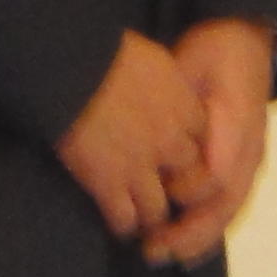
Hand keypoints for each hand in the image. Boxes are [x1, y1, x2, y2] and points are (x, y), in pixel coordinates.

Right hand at [55, 30, 209, 242]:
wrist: (75, 68)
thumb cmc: (110, 53)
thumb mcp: (154, 59)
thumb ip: (165, 80)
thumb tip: (161, 85)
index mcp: (183, 108)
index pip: (201, 139)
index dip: (187, 147)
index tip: (175, 152)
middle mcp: (169, 141)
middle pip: (186, 177)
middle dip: (175, 186)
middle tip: (161, 191)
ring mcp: (140, 166)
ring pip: (157, 208)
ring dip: (149, 214)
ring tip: (141, 219)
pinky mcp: (108, 184)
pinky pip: (123, 218)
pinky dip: (121, 224)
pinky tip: (117, 223)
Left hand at [141, 18, 276, 265]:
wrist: (246, 41)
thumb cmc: (214, 51)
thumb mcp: (192, 62)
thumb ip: (175, 102)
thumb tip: (152, 139)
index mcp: (239, 120)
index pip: (219, 173)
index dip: (187, 189)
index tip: (156, 190)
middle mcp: (251, 147)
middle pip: (228, 202)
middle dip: (190, 231)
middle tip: (151, 248)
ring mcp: (251, 159)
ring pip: (231, 210)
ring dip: (197, 238)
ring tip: (161, 254)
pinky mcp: (244, 166)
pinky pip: (230, 206)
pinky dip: (206, 230)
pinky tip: (180, 246)